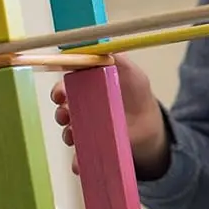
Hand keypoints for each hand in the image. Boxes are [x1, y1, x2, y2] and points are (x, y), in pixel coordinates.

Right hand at [51, 53, 169, 179]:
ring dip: (68, 135)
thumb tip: (99, 45)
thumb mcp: (130, 72)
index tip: (60, 95)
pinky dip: (77, 161)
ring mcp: (85, 130)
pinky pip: (80, 157)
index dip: (59, 91)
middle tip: (66, 115)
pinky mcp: (92, 149)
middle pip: (62, 111)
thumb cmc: (136, 93)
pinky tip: (79, 163)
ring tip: (75, 137)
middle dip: (61, 113)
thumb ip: (114, 58)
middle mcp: (80, 110)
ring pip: (68, 133)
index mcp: (85, 89)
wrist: (149, 125)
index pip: (65, 87)